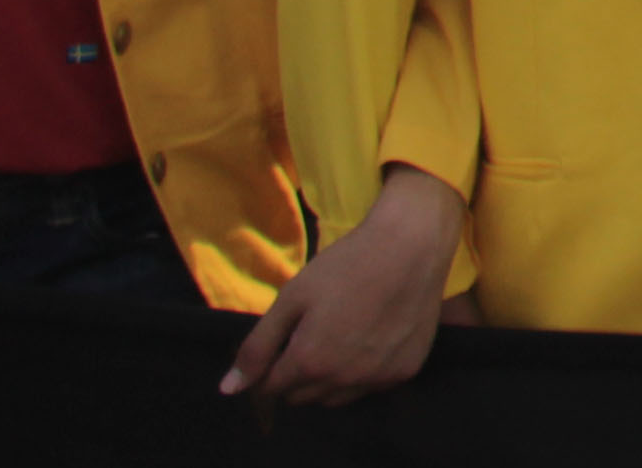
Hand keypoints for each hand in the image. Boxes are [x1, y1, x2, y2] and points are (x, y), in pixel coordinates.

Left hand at [222, 168, 464, 404]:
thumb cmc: (346, 265)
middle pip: (303, 397)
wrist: (411, 244)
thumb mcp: (292, 297)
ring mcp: (377, 378)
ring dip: (328, 379)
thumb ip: (258, 346)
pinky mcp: (405, 371)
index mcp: (310, 361)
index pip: (272, 388)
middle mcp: (343, 379)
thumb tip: (229, 389)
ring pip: (336, 397)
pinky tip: (369, 338)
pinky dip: (363, 373)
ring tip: (338, 340)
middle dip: (297, 375)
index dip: (270, 366)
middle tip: (309, 338)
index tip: (282, 343)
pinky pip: (371, 386)